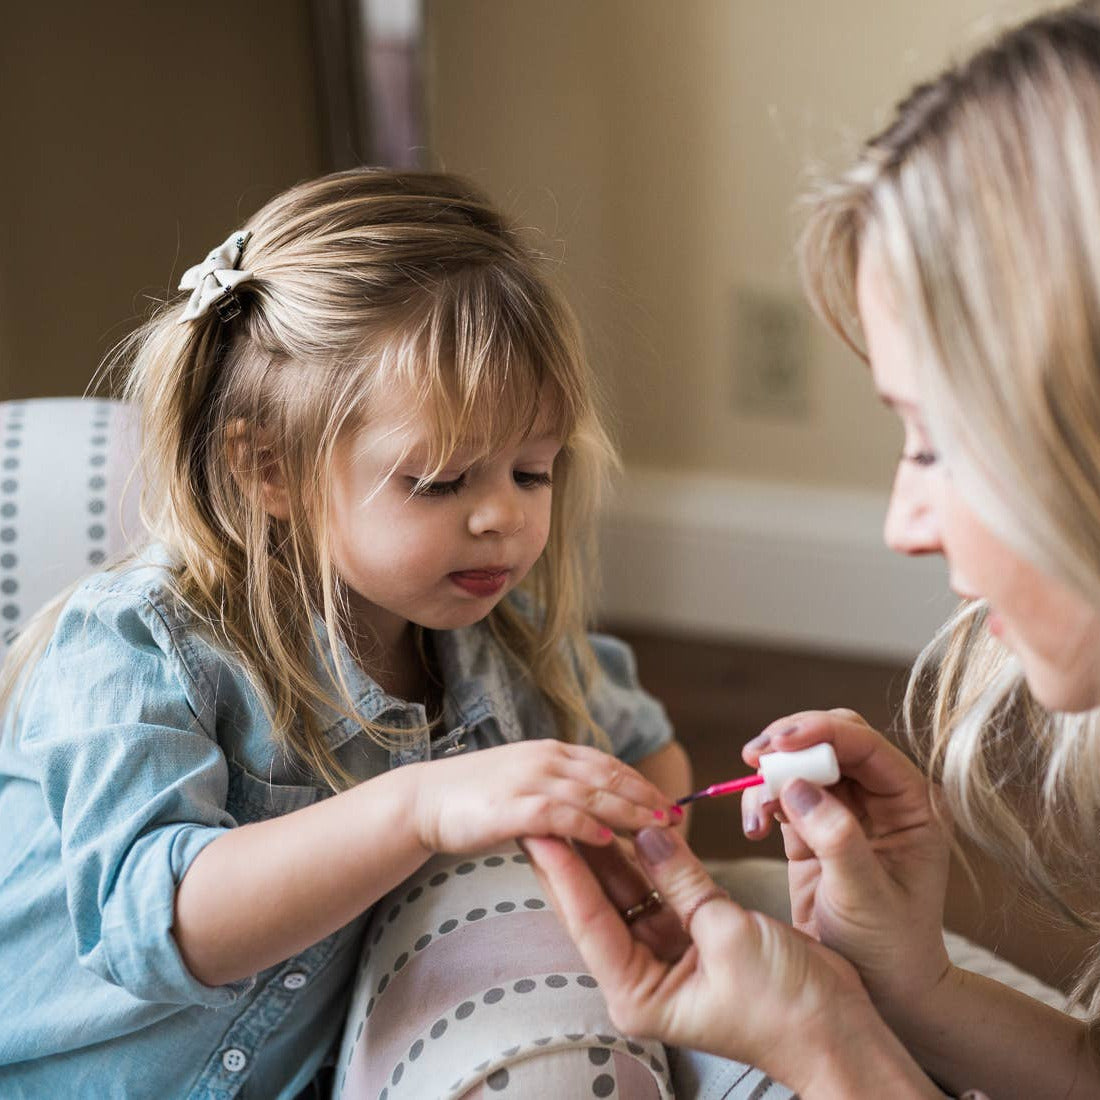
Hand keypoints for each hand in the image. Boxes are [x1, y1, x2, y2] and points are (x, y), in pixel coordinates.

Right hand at [412, 740, 678, 854]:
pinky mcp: (512, 806)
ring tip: (659, 830)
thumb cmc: (476, 798)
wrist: (424, 800)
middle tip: (679, 818)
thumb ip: (559, 790)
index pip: (608, 765)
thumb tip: (596, 809)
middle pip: (609, 776)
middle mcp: (546, 759)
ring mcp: (530, 780)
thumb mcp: (524, 783)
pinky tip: (610, 840)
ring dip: (630, 812)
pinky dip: (587, 826)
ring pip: (592, 793)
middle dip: (647, 797)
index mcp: (551, 752)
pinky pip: (559, 814)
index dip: (643, 783)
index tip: (672, 804)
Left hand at [523, 826, 901, 1093]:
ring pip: (628, 894)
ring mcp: (666, 958)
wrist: (839, 1033)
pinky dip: (652, 861)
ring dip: (611, 851)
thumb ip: (682, 880)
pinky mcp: (692, 940)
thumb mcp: (728, 934)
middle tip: (545, 808)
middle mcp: (642, 978)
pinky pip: (662, 893)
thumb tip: (646, 831)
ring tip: (577, 805)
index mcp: (639, 994)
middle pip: (598, 905)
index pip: (588, 919)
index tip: (537, 826)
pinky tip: (632, 825)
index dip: (562, 869)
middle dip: (575, 855)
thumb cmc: (787, 1004)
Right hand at [741, 710, 952, 1017]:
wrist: (880, 992)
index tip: (779, 742)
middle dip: (791, 742)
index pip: (866, 745)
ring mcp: (847, 810)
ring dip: (772, 774)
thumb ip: (837, 839)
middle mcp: (883, 799)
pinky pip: (784, 792)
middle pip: (833, 740)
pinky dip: (762, 799)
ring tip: (756, 810)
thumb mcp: (866, 897)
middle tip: (753, 758)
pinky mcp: (814, 825)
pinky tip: (755, 827)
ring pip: (804, 761)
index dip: (821, 732)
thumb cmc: (888, 949)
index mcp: (912, 805)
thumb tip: (798, 786)